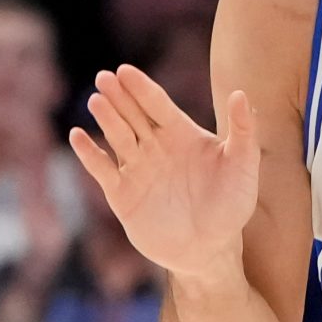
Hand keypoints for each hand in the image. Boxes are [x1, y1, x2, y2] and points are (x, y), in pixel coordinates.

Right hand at [70, 65, 259, 278]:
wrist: (211, 250)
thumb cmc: (231, 206)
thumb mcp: (243, 167)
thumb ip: (243, 131)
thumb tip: (240, 93)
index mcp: (181, 134)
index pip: (158, 104)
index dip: (142, 88)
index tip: (126, 71)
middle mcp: (156, 147)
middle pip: (133, 115)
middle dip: (119, 96)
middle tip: (104, 77)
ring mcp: (137, 169)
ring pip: (117, 137)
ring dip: (106, 119)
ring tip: (96, 101)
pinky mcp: (123, 194)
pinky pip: (102, 169)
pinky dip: (89, 154)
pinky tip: (78, 136)